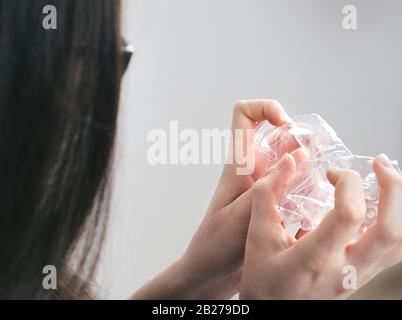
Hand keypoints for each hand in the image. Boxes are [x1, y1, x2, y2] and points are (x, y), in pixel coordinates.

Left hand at [181, 100, 302, 298]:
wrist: (210, 271)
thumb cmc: (217, 245)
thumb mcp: (242, 214)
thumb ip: (269, 185)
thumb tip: (299, 154)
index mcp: (238, 164)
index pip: (244, 114)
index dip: (266, 108)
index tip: (285, 124)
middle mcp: (252, 168)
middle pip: (278, 134)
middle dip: (300, 140)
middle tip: (314, 162)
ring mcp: (263, 184)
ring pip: (290, 158)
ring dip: (307, 165)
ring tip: (316, 186)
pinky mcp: (272, 200)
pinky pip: (294, 182)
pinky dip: (307, 186)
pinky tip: (312, 204)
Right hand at [240, 153, 401, 298]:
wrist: (273, 312)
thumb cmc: (263, 280)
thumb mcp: (257, 237)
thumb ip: (268, 196)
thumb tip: (287, 163)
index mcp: (315, 259)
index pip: (349, 215)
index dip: (348, 184)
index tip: (331, 174)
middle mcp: (344, 270)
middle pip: (390, 230)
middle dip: (393, 189)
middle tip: (380, 164)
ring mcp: (358, 276)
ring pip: (399, 242)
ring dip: (399, 206)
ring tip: (387, 181)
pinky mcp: (363, 277)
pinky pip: (393, 251)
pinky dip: (395, 223)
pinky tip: (381, 208)